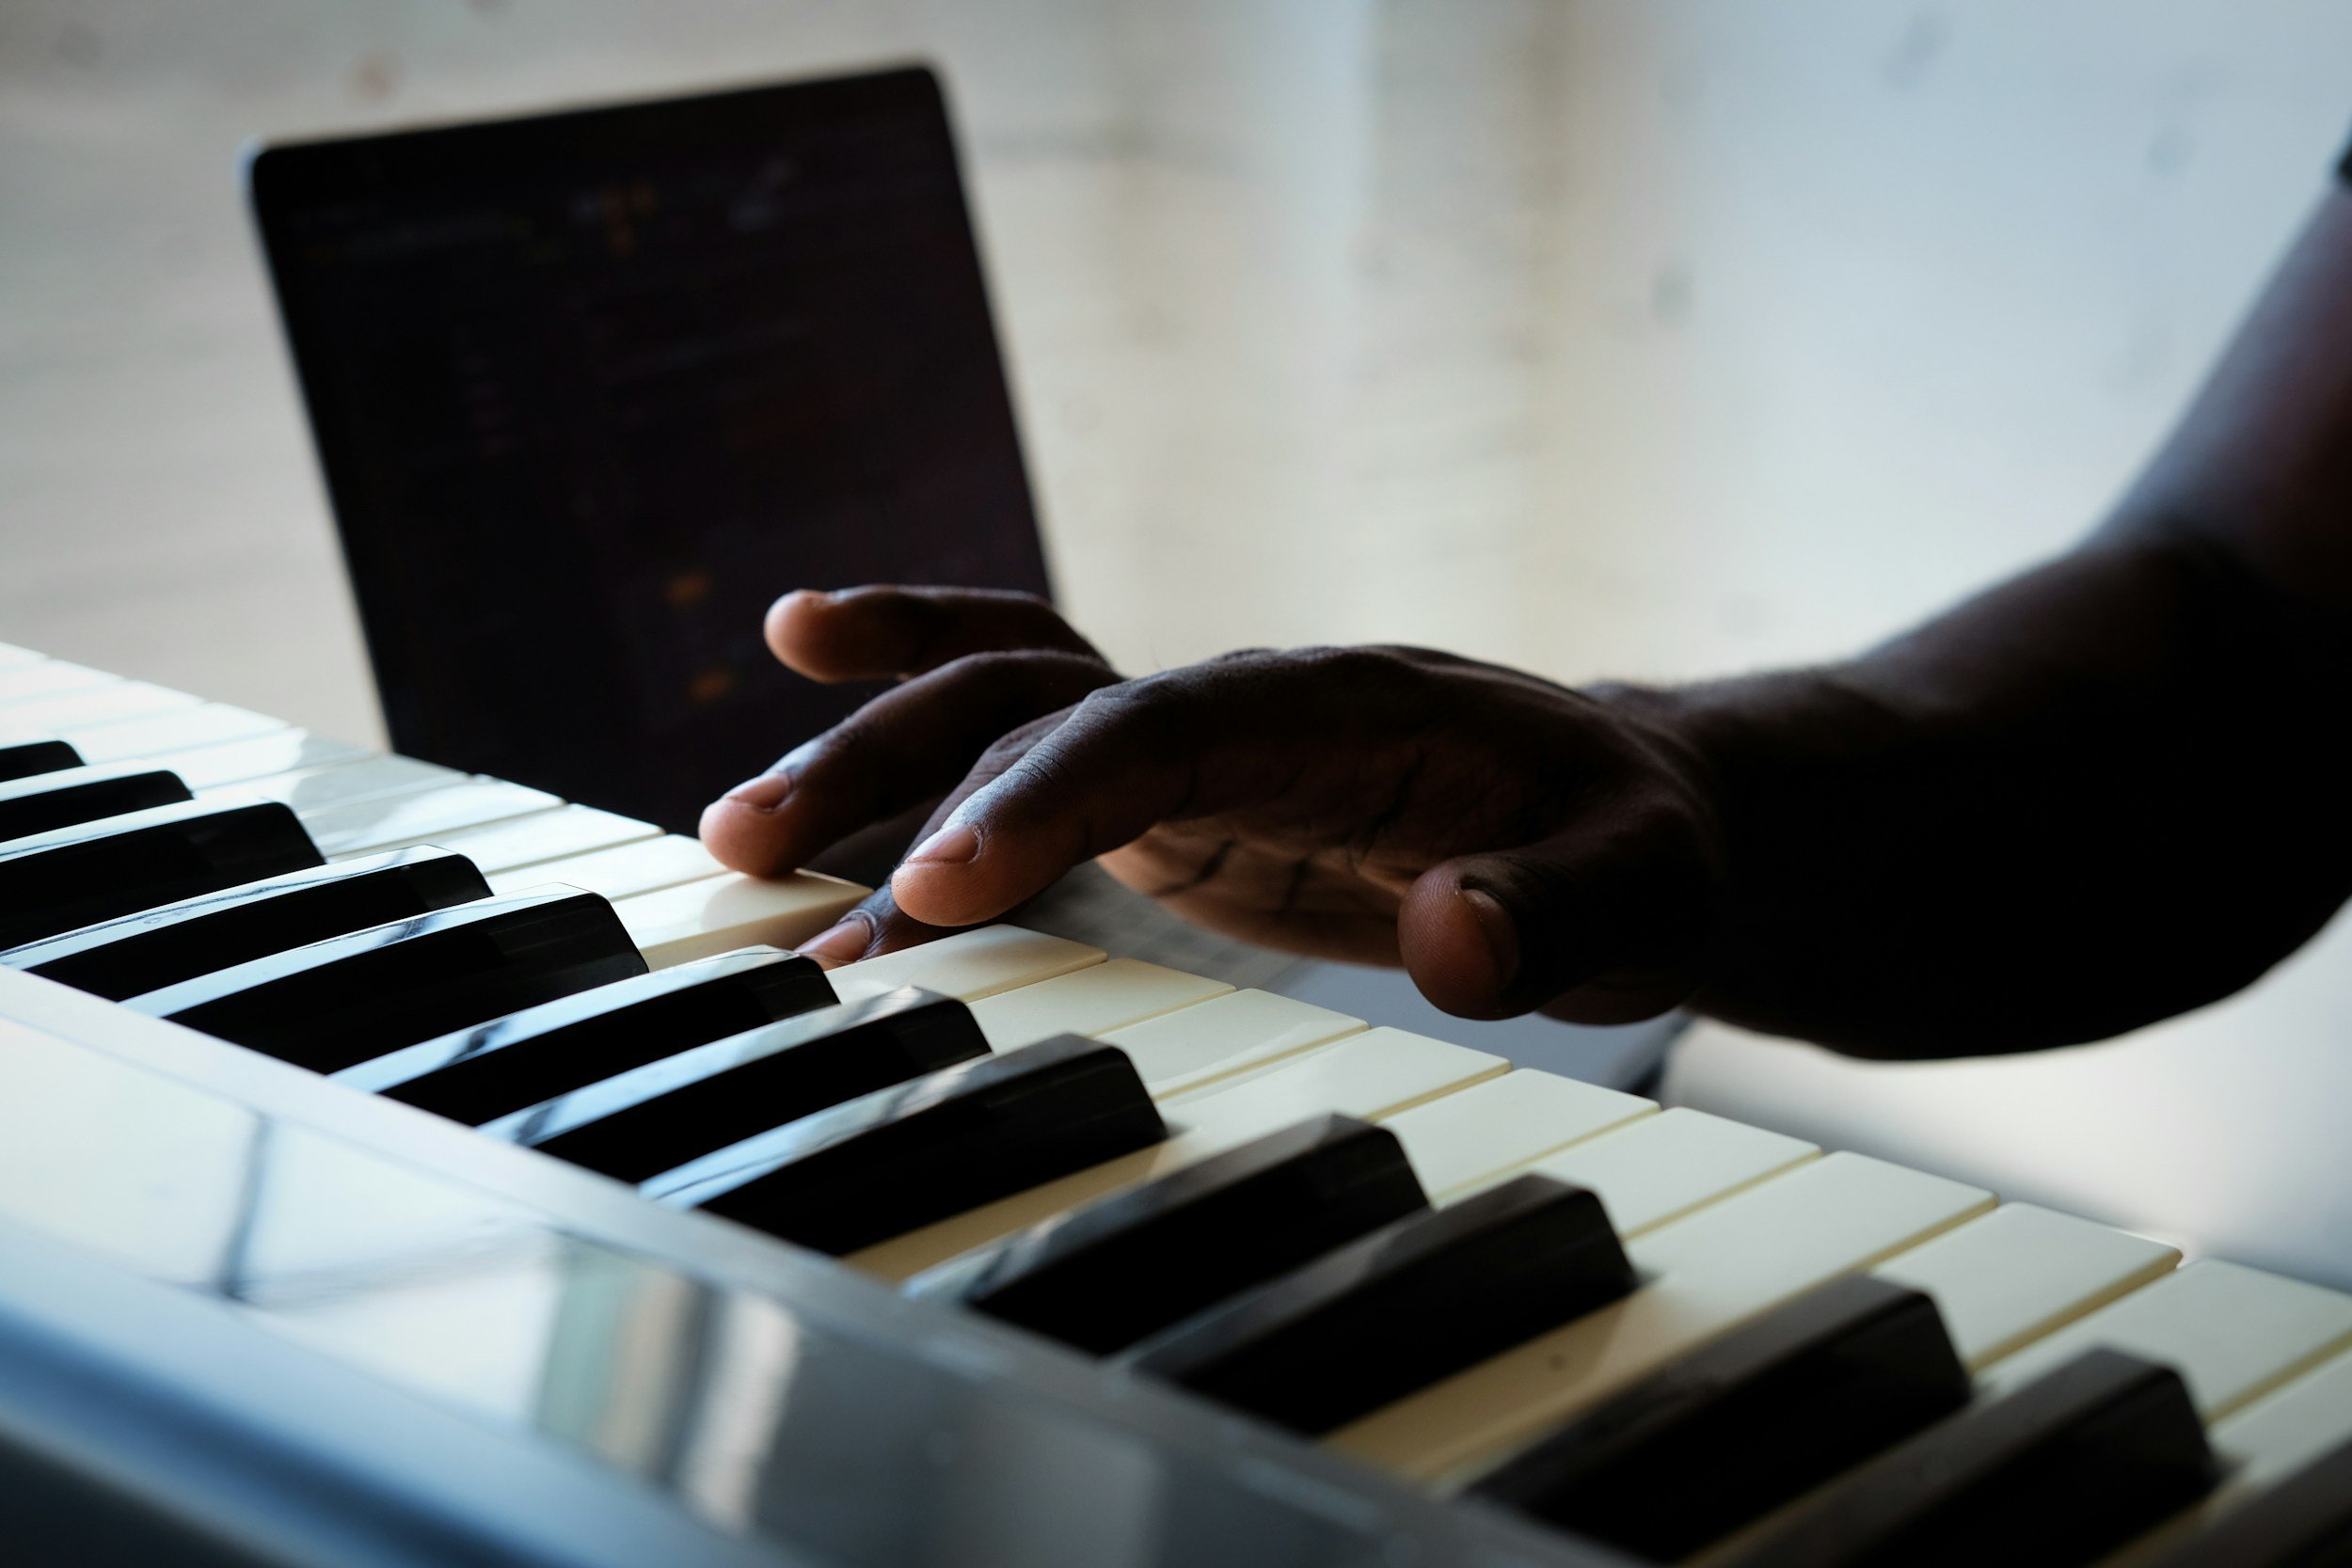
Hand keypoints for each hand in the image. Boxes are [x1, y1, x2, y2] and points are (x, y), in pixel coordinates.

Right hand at [702, 587, 1725, 1022]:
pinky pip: (1030, 753)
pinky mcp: (1179, 797)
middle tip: (767, 858)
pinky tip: (827, 794)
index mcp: (1344, 707)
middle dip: (903, 765)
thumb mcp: (1644, 887)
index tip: (937, 890)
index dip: (1045, 797)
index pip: (1164, 727)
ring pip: (1007, 710)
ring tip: (737, 843)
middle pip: (1046, 697)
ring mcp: (1201, 743)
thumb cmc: (1638, 844)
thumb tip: (1453, 938)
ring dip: (874, 757)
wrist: (1636, 812)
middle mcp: (1245, 703)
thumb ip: (1557, 911)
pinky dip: (926, 756)